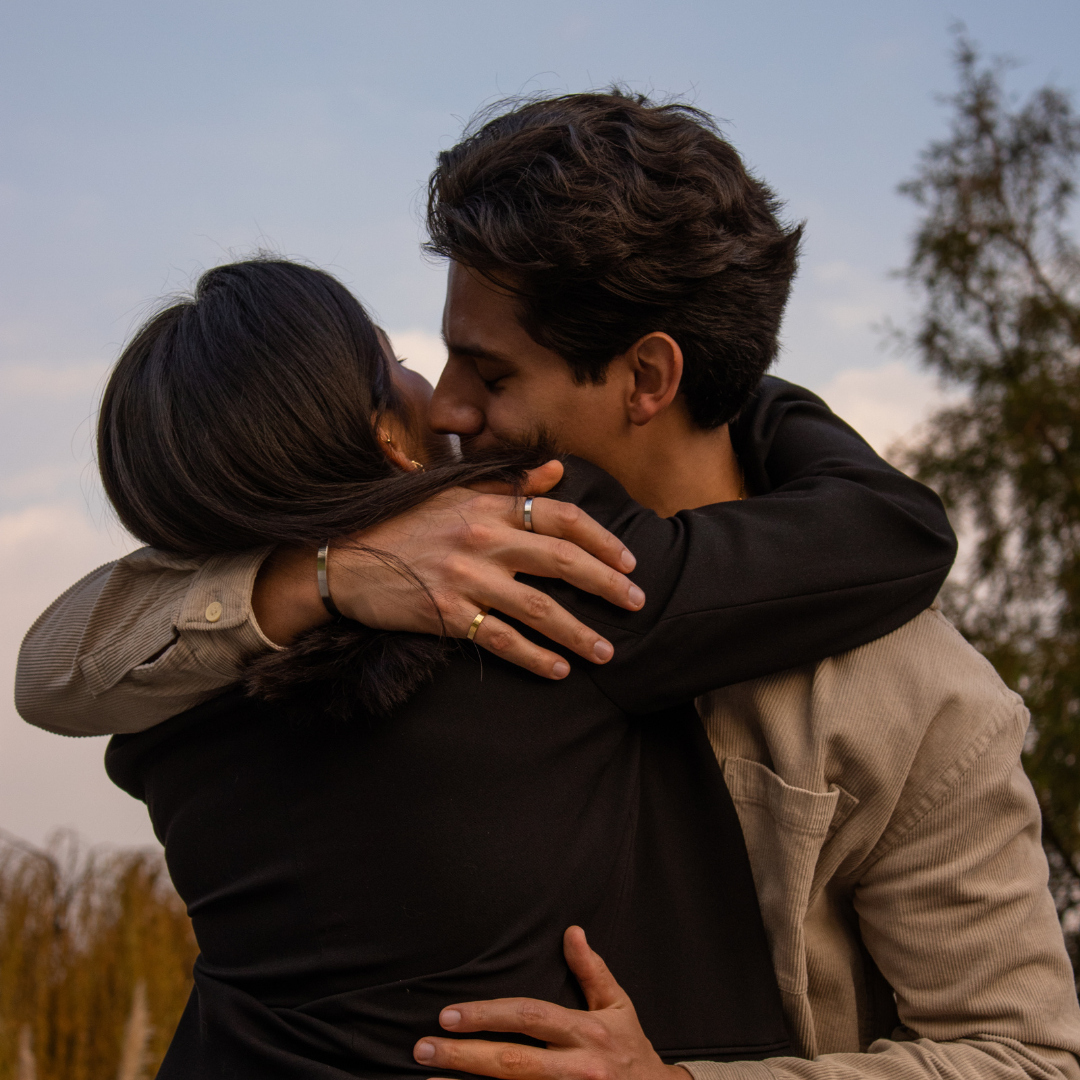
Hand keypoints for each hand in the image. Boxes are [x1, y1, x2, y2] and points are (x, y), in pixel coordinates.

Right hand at [253, 462, 644, 679]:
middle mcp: (482, 537)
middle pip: (561, 560)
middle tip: (637, 603)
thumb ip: (507, 482)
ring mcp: (465, 577)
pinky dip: (535, 657)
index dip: (602, 539)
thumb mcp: (451, 491)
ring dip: (580, 632)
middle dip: (606, 584)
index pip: (560, 515)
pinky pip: (501, 639)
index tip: (629, 561)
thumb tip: (555, 470)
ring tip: (608, 651)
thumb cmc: (400, 521)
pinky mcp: (447, 614)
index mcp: (487, 504)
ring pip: (538, 608)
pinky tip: (558, 670)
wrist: (340, 555)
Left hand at [413, 926, 688, 1079]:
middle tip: (424, 1047)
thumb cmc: (634, 1052)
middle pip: (514, 1061)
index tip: (448, 1015)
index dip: (487, 1015)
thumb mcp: (618, 1007)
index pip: (529, 1017)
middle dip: (465, 1054)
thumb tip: (572, 932)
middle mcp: (580, 1067)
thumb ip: (592, 972)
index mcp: (588, 1032)